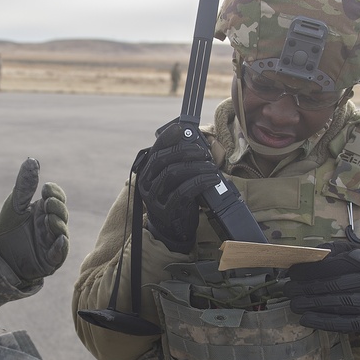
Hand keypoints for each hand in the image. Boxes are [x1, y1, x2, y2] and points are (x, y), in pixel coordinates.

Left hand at [0, 158, 68, 281]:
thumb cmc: (7, 227)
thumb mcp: (15, 204)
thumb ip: (25, 184)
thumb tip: (32, 160)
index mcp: (44, 209)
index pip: (57, 198)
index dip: (55, 192)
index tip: (46, 188)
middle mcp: (50, 224)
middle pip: (62, 213)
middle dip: (57, 207)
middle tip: (47, 203)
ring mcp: (51, 241)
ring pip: (62, 231)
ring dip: (58, 224)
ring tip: (49, 218)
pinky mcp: (49, 259)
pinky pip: (60, 253)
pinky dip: (61, 247)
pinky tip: (60, 239)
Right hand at [136, 122, 223, 252]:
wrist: (172, 230)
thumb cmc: (176, 199)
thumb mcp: (174, 179)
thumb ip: (179, 162)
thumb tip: (194, 140)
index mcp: (147, 172)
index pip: (155, 150)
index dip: (168, 137)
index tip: (183, 129)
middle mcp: (147, 183)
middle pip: (164, 159)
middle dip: (187, 152)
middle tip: (205, 153)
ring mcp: (155, 197)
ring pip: (174, 173)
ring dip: (196, 167)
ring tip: (211, 167)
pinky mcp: (166, 210)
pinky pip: (183, 191)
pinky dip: (200, 182)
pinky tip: (212, 179)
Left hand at [284, 242, 359, 333]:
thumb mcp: (354, 252)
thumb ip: (332, 251)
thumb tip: (306, 256)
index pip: (338, 263)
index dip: (312, 268)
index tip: (292, 272)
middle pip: (337, 285)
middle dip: (308, 287)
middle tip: (288, 289)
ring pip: (339, 304)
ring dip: (312, 305)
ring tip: (293, 303)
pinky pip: (345, 323)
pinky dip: (323, 322)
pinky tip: (306, 319)